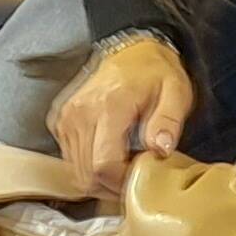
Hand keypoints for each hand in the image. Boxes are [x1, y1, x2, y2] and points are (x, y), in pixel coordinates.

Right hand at [50, 35, 195, 194]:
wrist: (132, 49)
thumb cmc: (155, 73)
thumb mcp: (176, 92)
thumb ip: (169, 122)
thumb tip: (160, 149)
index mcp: (108, 106)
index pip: (104, 165)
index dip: (123, 183)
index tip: (141, 178)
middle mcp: (80, 113)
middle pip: (87, 174)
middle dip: (112, 186)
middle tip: (135, 176)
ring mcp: (66, 117)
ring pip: (76, 171)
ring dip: (100, 178)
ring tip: (124, 164)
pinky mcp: (60, 121)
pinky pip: (70, 160)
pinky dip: (88, 166)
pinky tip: (108, 155)